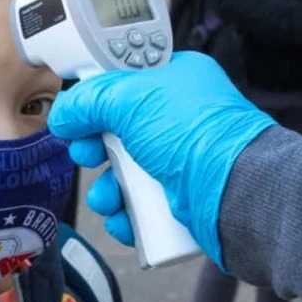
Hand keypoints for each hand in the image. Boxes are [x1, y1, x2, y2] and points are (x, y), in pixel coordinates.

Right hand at [48, 52, 275, 267]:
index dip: (97, 97)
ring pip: (124, 174)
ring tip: (110, 198)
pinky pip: (139, 208)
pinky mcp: (181, 200)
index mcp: (176, 81)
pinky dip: (126, 217)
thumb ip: (89, 100)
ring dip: (107, 190)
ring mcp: (180, 161)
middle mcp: (179, 119)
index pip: (124, 81)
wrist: (238, 194)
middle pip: (116, 131)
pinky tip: (125, 220)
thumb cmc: (198, 136)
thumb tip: (63, 116)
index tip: (79, 113)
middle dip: (94, 149)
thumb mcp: (130, 100)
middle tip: (89, 154)